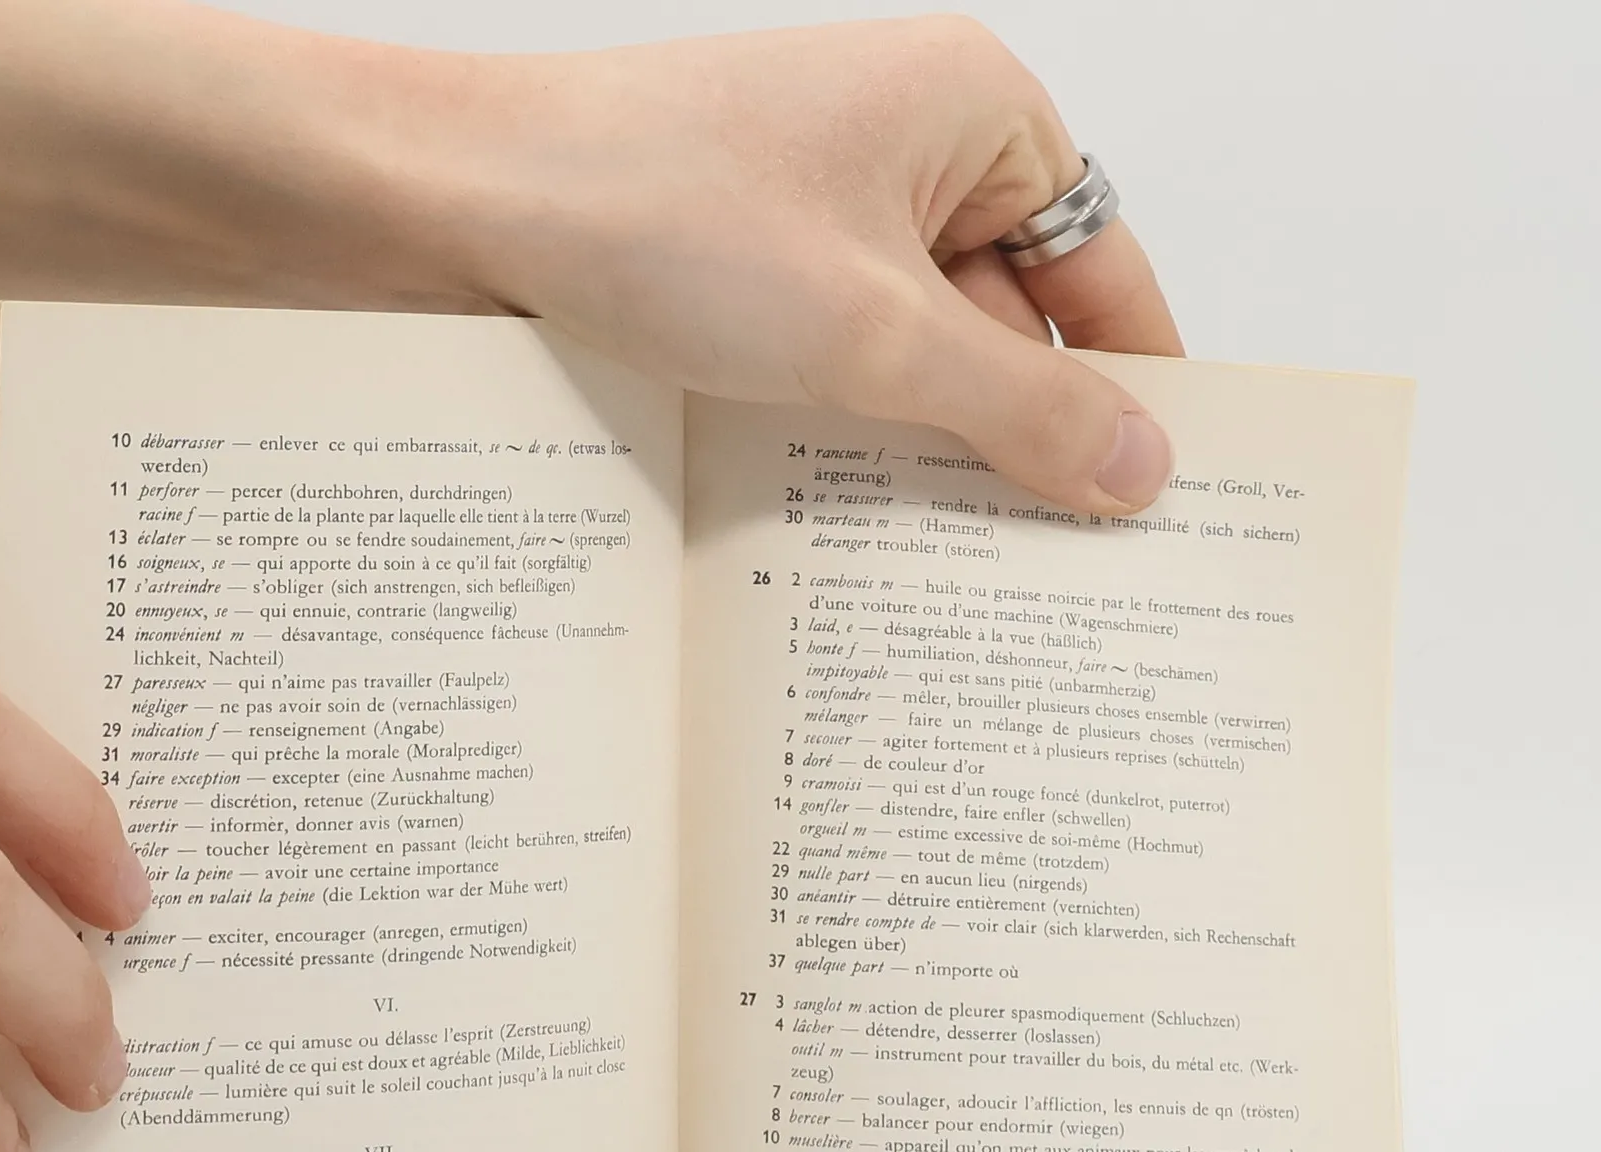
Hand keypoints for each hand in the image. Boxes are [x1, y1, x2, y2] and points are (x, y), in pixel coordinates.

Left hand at [0, 7, 1174, 510]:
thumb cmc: (651, 214)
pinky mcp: (744, 272)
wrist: (444, 206)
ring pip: (916, 362)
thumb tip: (1143, 477)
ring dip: (922, 458)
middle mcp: (908, 154)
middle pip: (1013, 328)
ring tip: (950, 585)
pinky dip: (846, 442)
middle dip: (1018, 448)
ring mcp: (817, 215)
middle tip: (1052, 587)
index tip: (1156, 514)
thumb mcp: (868, 334)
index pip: (1106, 272)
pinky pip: (834, 369)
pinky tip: (849, 535)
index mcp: (977, 116)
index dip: (1131, 394)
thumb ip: (1017, 411)